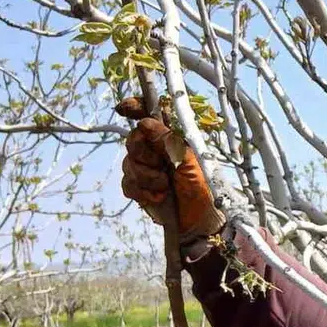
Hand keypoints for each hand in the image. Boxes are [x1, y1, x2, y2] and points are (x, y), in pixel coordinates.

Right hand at [117, 98, 225, 241]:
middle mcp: (155, 149)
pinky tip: (158, 197)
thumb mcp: (189, 160)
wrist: (198, 219)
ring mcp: (145, 167)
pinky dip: (142, 192)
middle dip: (145, 156)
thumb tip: (144, 122)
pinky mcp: (139, 187)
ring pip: (129, 163)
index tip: (124, 109)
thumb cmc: (201, 186)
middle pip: (133, 139)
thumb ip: (167, 140)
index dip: (135, 107)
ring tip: (166, 187)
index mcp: (171, 137)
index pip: (149, 114)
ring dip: (147, 178)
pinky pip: (128, 184)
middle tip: (162, 167)